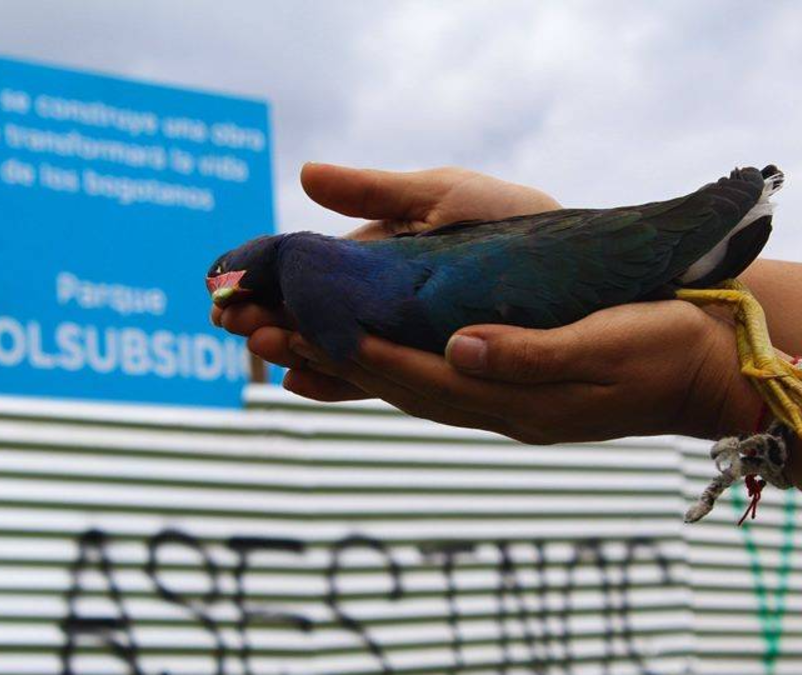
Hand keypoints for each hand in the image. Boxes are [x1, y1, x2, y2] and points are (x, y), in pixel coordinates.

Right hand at [214, 162, 560, 399]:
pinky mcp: (426, 369)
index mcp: (372, 260)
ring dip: (292, 350)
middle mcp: (378, 305)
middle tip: (229, 321)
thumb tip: (305, 174)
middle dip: (265, 319)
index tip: (223, 285)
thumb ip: (372, 193)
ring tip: (263, 344)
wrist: (579, 268)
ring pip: (331, 351)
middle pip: (306, 317)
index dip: (261, 282)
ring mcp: (398, 339)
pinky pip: (373, 380)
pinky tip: (304, 381)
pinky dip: (336, 381)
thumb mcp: (438, 195)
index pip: (302, 275)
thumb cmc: (510, 219)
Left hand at [286, 300, 760, 443]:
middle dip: (330, 362)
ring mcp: (507, 405)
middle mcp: (502, 409)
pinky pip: (436, 382)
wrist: (708, 371)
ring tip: (286, 346)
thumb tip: (459, 347)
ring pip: (410, 387)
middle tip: (262, 336)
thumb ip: (533, 351)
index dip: (360, 353)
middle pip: (400, 386)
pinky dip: (391, 369)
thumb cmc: (667, 345)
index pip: (421, 375)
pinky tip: (364, 356)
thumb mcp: (609, 340)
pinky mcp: (514, 391)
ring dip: (349, 368)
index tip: (303, 330)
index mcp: (519, 398)